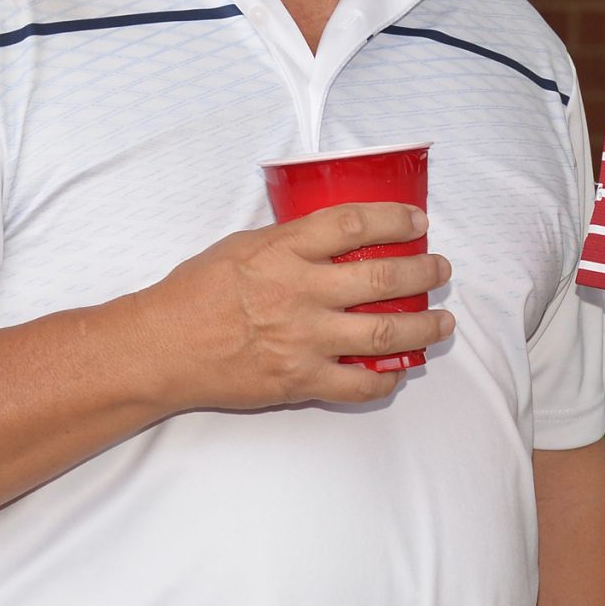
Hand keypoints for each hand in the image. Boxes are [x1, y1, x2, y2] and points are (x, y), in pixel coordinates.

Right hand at [137, 203, 453, 412]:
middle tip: (440, 270)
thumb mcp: (241, 245)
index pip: (354, 224)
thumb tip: (333, 236)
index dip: (394, 219)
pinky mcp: (299, 380)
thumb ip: (289, 240)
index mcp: (284, 251)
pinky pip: (358, 385)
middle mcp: (300, 292)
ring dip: (423, 326)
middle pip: (382, 279)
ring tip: (442, 322)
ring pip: (384, 333)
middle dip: (424, 272)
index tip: (417, 221)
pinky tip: (397, 370)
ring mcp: (303, 340)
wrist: (162, 348)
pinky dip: (385, 379)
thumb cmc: (194, 292)